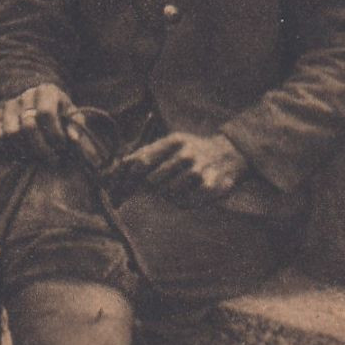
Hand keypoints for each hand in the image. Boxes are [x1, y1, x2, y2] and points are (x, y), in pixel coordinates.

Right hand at [0, 84, 94, 163]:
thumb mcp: (72, 115)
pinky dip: (8, 150)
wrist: (38, 102)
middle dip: (42, 148)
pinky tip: (22, 156)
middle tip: (52, 160)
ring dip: (26, 151)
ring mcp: (9, 105)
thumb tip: (73, 139)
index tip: (62, 147)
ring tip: (38, 159)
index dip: (54, 134)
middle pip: (28, 127)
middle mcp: (25, 96)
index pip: (45, 113)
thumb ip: (77, 127)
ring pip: (11, 133)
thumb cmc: (60, 112)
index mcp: (46, 91)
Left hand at [111, 132, 248, 207]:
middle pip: (151, 181)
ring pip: (168, 193)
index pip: (140, 162)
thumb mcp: (171, 143)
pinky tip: (189, 192)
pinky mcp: (209, 187)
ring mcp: (198, 171)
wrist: (229, 154)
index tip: (122, 185)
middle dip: (150, 186)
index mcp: (173, 141)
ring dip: (168, 193)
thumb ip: (145, 153)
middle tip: (157, 185)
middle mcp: (185, 154)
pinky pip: (184, 202)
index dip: (127, 176)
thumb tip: (116, 168)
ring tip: (178, 184)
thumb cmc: (190, 150)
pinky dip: (183, 201)